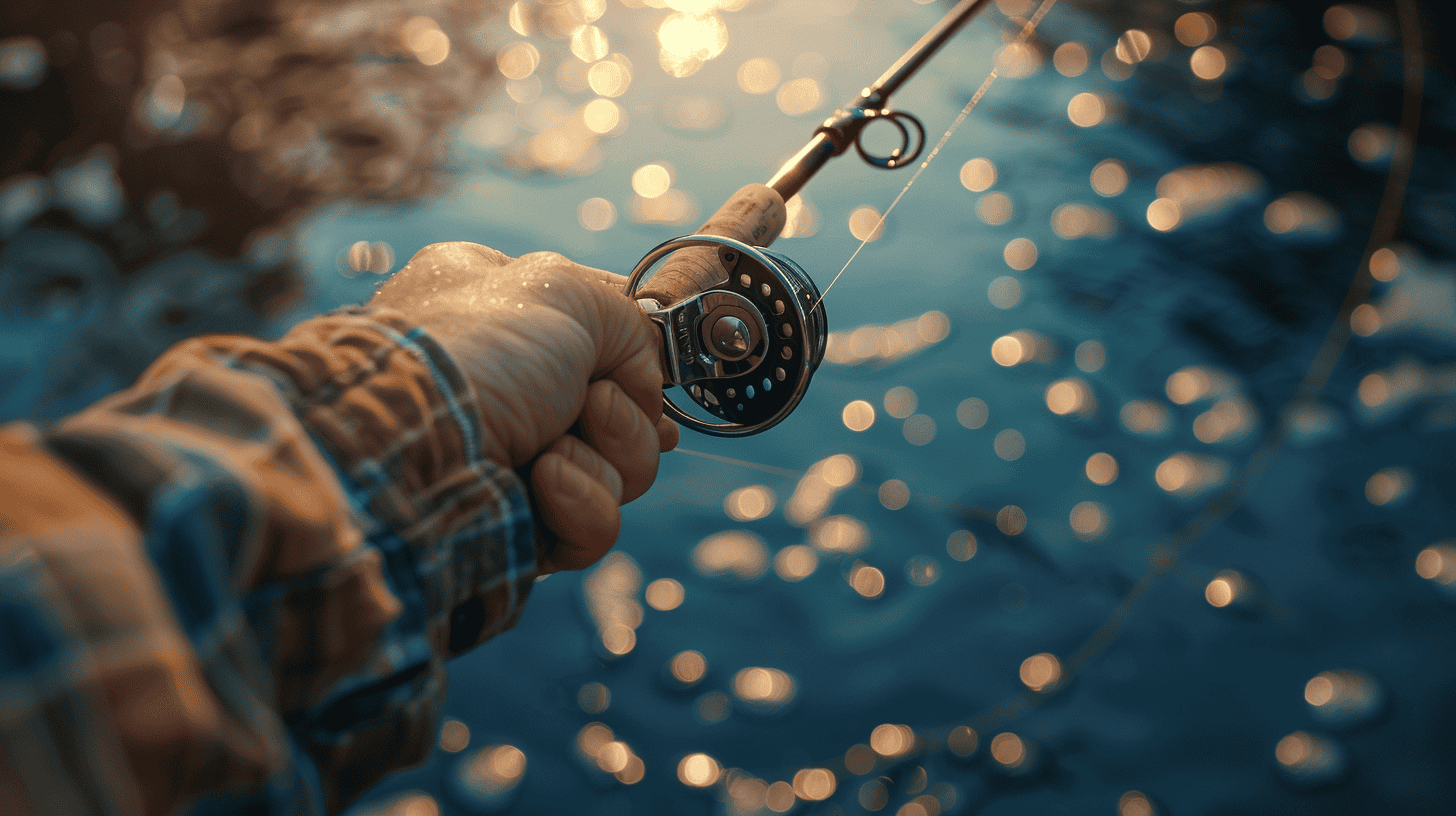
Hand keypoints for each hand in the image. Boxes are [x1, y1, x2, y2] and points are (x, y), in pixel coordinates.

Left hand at [369, 242, 677, 573]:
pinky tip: (541, 483)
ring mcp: (516, 456)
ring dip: (600, 457)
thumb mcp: (564, 291)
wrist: (411, 448)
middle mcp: (509, 383)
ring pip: (621, 470)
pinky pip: (597, 522)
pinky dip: (580, 503)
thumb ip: (628, 318)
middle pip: (625, 411)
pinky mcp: (524, 523)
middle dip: (623, 416)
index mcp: (502, 311)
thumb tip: (644, 377)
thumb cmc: (475, 352)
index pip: (601, 337)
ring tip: (548, 449)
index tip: (649, 375)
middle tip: (590, 404)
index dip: (635, 362)